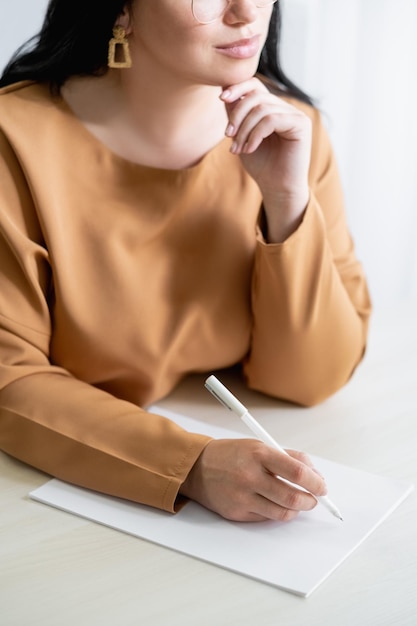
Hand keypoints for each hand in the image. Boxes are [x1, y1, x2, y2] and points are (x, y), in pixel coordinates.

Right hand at [179, 438, 326, 521]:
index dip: (315, 482)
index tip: (322, 486)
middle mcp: (250, 476)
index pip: (297, 471)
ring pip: (283, 513)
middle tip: (313, 499)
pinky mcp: (237, 513)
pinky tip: (274, 504)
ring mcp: (243, 496)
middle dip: (310, 501)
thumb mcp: (259, 446)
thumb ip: (288, 457)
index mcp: (259, 454)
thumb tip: (314, 475)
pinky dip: (276, 513)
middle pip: (293, 497)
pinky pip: (266, 518)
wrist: (197, 468)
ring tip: (296, 502)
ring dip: (296, 510)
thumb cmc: (232, 455)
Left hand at [220, 78, 312, 241]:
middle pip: (256, 95)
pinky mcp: (302, 124)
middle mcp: (286, 108)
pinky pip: (272, 119)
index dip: (237, 88)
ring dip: (244, 130)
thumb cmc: (261, 165)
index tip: (221, 98)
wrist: (276, 188)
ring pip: (262, 108)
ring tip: (237, 149)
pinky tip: (249, 149)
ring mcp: (295, 114)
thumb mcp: (242, 136)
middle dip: (237, 114)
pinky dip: (255, 134)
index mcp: (272, 108)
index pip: (255, 85)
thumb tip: (223, 87)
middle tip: (227, 135)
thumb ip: (236, 114)